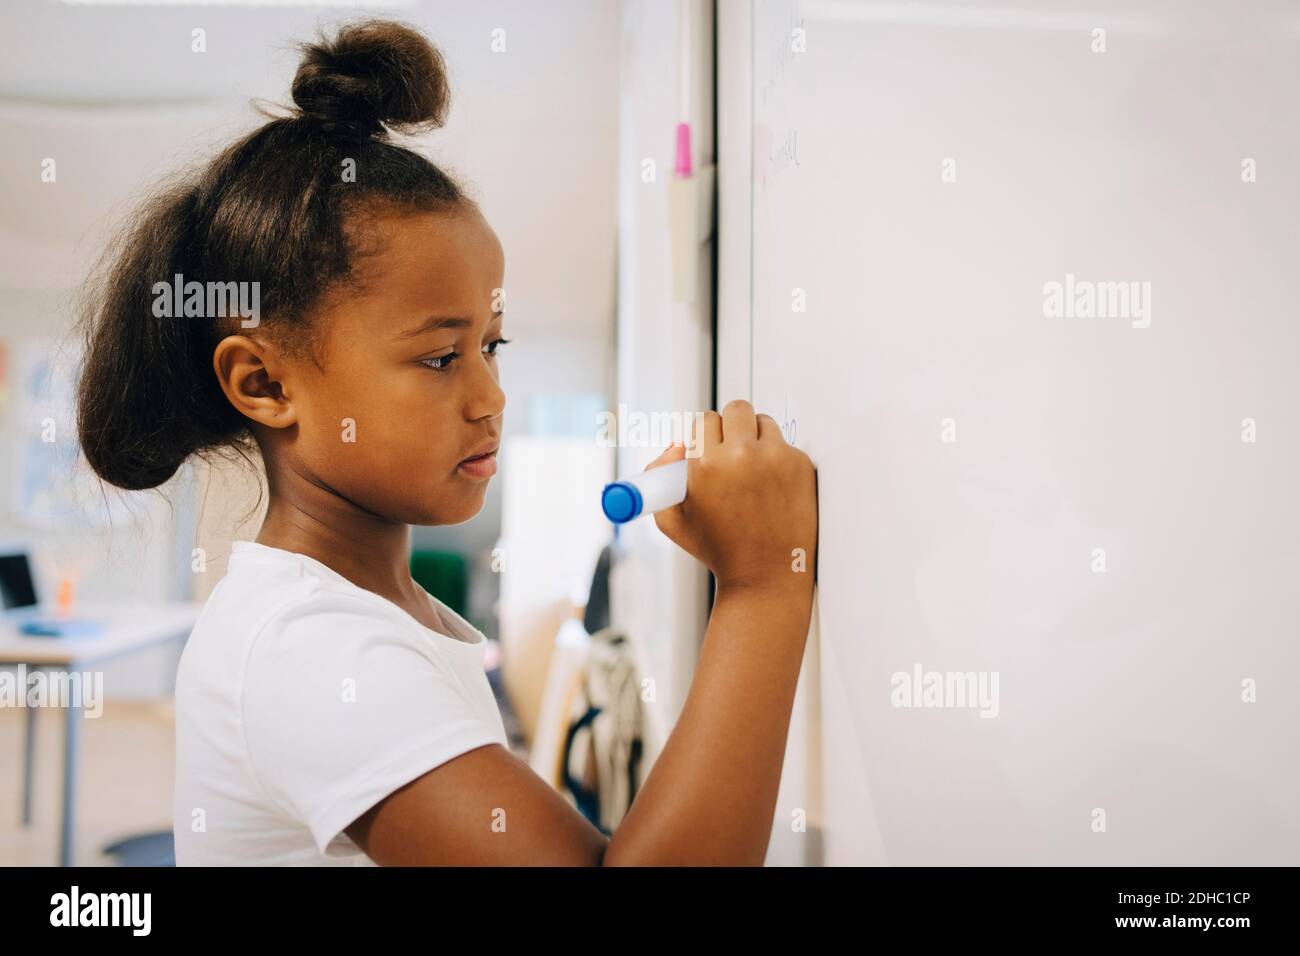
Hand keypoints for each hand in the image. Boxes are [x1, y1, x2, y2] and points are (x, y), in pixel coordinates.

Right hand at [644, 399, 817, 591]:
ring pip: (762, 421)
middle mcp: (741, 455)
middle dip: (730, 426)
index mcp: (706, 465)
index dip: (703, 436)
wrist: (766, 575)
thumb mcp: (670, 518)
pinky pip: (785, 445)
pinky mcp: (800, 465)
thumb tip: (676, 444)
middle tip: (730, 449)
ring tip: (752, 470)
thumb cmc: (718, 549)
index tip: (707, 450)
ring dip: (755, 438)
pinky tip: (772, 487)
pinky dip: (778, 458)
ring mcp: (775, 458)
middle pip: (735, 409)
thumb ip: (658, 473)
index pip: (703, 420)